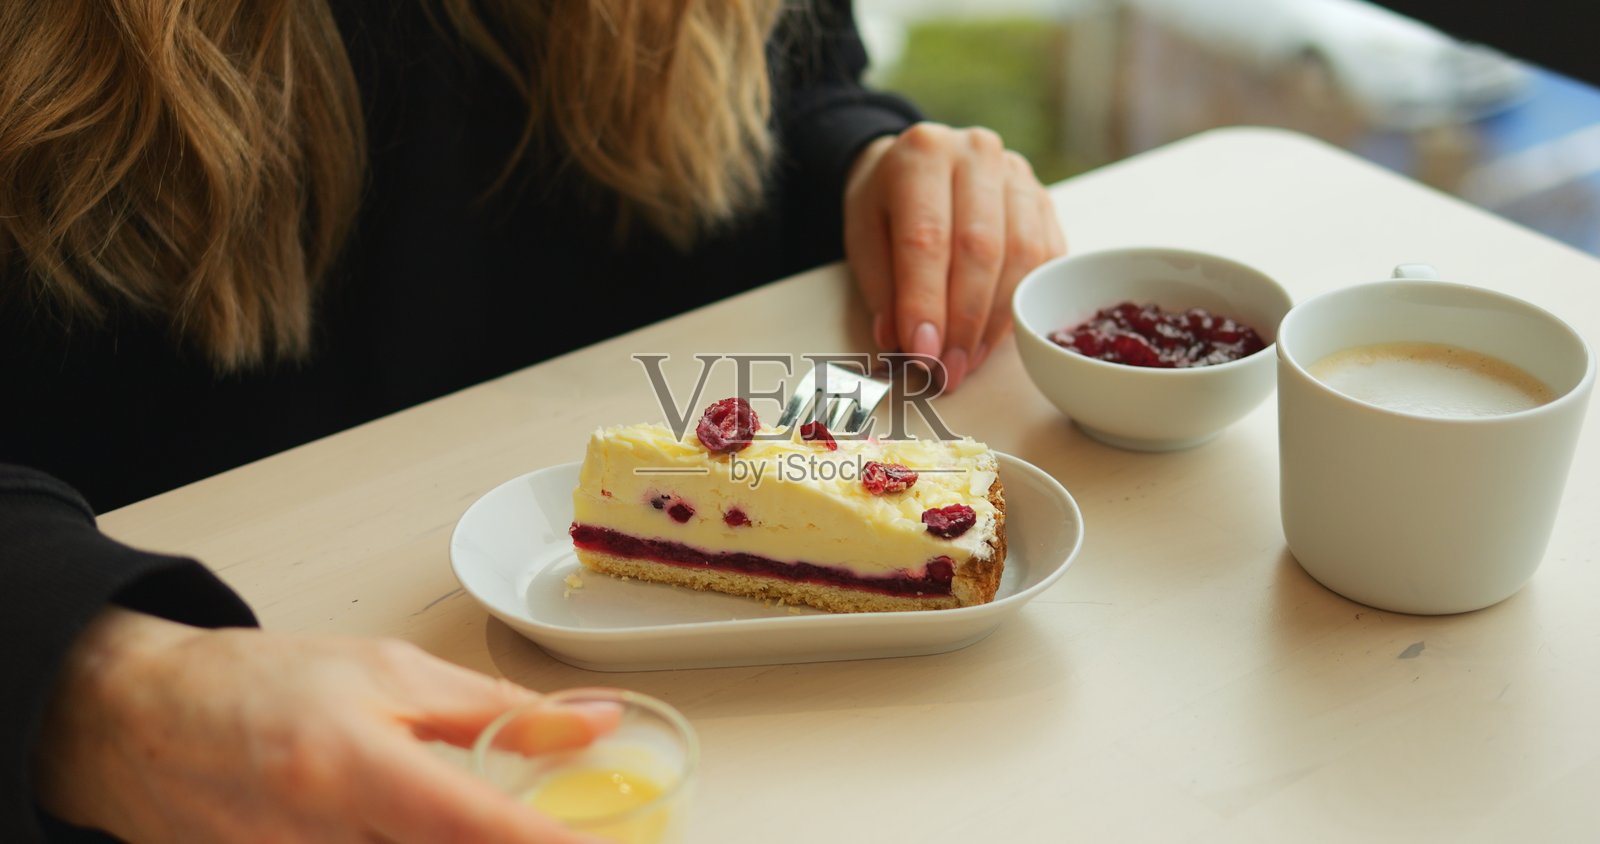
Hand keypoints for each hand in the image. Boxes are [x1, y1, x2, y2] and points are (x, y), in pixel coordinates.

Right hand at [33, 608, 619, 842]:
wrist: (136, 724)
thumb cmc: (260, 686)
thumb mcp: (390, 674)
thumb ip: (497, 711)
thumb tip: (594, 725)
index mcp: (354, 767)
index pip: (474, 824)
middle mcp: (320, 838)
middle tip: (555, 828)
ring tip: (495, 820)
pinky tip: (429, 832)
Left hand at [844, 122, 1066, 391]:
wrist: (919, 162)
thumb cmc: (888, 203)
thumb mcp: (864, 236)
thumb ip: (883, 289)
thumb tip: (905, 344)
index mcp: (921, 155)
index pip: (927, 238)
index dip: (926, 302)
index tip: (922, 354)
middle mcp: (976, 154)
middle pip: (980, 248)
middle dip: (965, 321)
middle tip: (949, 370)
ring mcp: (1018, 173)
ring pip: (1022, 254)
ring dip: (997, 319)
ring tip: (970, 360)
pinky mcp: (1044, 198)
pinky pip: (1047, 256)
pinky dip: (1024, 302)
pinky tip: (998, 334)